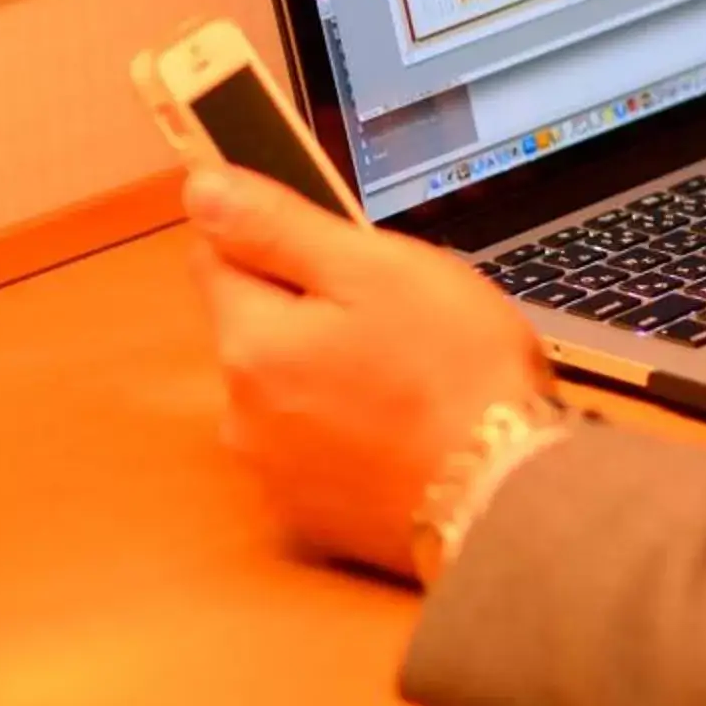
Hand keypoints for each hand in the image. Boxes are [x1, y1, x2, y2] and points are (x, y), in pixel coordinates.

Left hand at [183, 165, 552, 579]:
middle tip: (394, 312)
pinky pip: (311, 450)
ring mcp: (273, 474)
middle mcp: (241, 414)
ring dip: (324, 374)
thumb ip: (277, 227)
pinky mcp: (310, 518)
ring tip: (406, 376)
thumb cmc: (453, 371)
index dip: (272, 237)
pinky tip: (402, 431)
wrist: (505, 496)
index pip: (214, 257)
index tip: (333, 245)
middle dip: (307, 312)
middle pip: (253, 329)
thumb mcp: (375, 270)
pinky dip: (344, 434)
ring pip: (283, 390)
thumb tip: (200, 188)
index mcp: (251, 342)